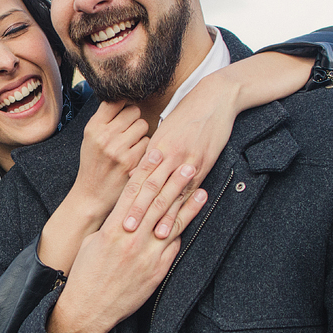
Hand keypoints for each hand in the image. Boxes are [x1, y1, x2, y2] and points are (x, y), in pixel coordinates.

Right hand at [46, 165, 207, 332]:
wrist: (89, 309)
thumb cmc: (86, 274)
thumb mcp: (94, 242)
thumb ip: (113, 225)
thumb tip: (129, 212)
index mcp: (113, 229)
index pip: (133, 192)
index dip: (146, 171)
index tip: (156, 154)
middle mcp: (132, 239)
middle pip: (156, 202)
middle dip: (172, 180)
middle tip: (186, 163)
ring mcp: (147, 256)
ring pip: (171, 222)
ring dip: (186, 201)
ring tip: (198, 185)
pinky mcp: (157, 271)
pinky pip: (174, 246)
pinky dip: (183, 228)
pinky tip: (193, 215)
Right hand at [72, 100, 149, 220]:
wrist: (91, 195)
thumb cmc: (94, 164)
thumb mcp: (91, 139)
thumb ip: (105, 120)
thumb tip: (125, 98)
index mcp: (93, 127)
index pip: (115, 101)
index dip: (123, 104)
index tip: (125, 110)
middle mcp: (104, 136)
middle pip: (133, 111)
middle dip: (134, 120)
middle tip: (128, 132)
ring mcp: (118, 149)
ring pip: (143, 125)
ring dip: (141, 133)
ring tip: (131, 145)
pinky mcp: (132, 161)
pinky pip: (148, 142)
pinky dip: (145, 149)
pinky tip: (136, 156)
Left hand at [120, 50, 314, 234]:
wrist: (214, 98)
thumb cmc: (187, 114)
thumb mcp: (164, 131)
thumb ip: (151, 153)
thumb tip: (135, 173)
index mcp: (155, 147)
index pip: (138, 177)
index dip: (128, 197)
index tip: (118, 214)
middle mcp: (168, 155)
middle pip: (150, 188)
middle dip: (139, 210)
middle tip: (127, 230)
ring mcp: (186, 160)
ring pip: (170, 192)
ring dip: (162, 215)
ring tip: (154, 234)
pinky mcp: (203, 163)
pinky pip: (191, 189)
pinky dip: (184, 207)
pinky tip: (181, 219)